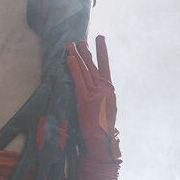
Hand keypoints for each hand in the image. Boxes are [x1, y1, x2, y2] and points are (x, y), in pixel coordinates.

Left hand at [0, 64, 77, 179]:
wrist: (61, 95)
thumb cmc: (36, 107)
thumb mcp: (17, 119)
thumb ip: (3, 136)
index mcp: (34, 145)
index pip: (21, 171)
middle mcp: (49, 152)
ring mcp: (62, 152)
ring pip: (56, 178)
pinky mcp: (71, 149)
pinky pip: (71, 170)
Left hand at [66, 38, 119, 162]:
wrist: (101, 139)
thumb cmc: (103, 128)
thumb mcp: (107, 108)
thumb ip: (101, 96)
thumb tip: (96, 88)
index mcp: (109, 90)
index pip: (105, 66)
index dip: (102, 51)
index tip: (100, 39)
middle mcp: (103, 88)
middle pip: (93, 65)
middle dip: (86, 52)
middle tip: (81, 40)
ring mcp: (94, 92)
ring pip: (85, 70)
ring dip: (78, 56)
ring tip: (72, 45)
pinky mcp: (85, 98)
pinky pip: (78, 80)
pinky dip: (74, 68)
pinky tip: (70, 58)